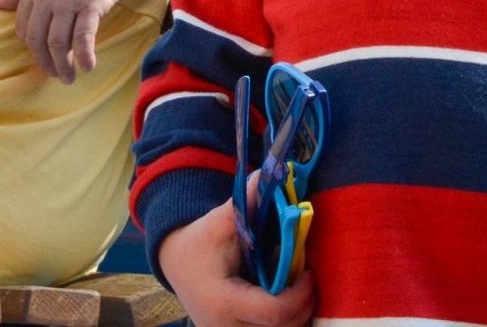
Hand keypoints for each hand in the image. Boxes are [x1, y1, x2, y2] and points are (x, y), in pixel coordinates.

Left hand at [0, 0, 128, 83]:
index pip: (24, 29)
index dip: (32, 49)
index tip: (42, 59)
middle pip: (39, 39)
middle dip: (45, 63)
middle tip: (54, 76)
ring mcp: (69, 0)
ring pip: (59, 42)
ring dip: (64, 65)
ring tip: (69, 78)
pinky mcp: (91, 5)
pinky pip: (83, 36)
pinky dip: (85, 55)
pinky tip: (88, 67)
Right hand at [159, 198, 315, 326]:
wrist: (177, 264)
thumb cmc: (200, 242)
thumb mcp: (220, 220)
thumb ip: (246, 201)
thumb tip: (269, 173)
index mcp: (223, 301)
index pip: (275, 312)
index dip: (301, 294)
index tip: (309, 271)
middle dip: (304, 304)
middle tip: (308, 278)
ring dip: (297, 315)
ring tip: (298, 288)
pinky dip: (285, 321)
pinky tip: (288, 300)